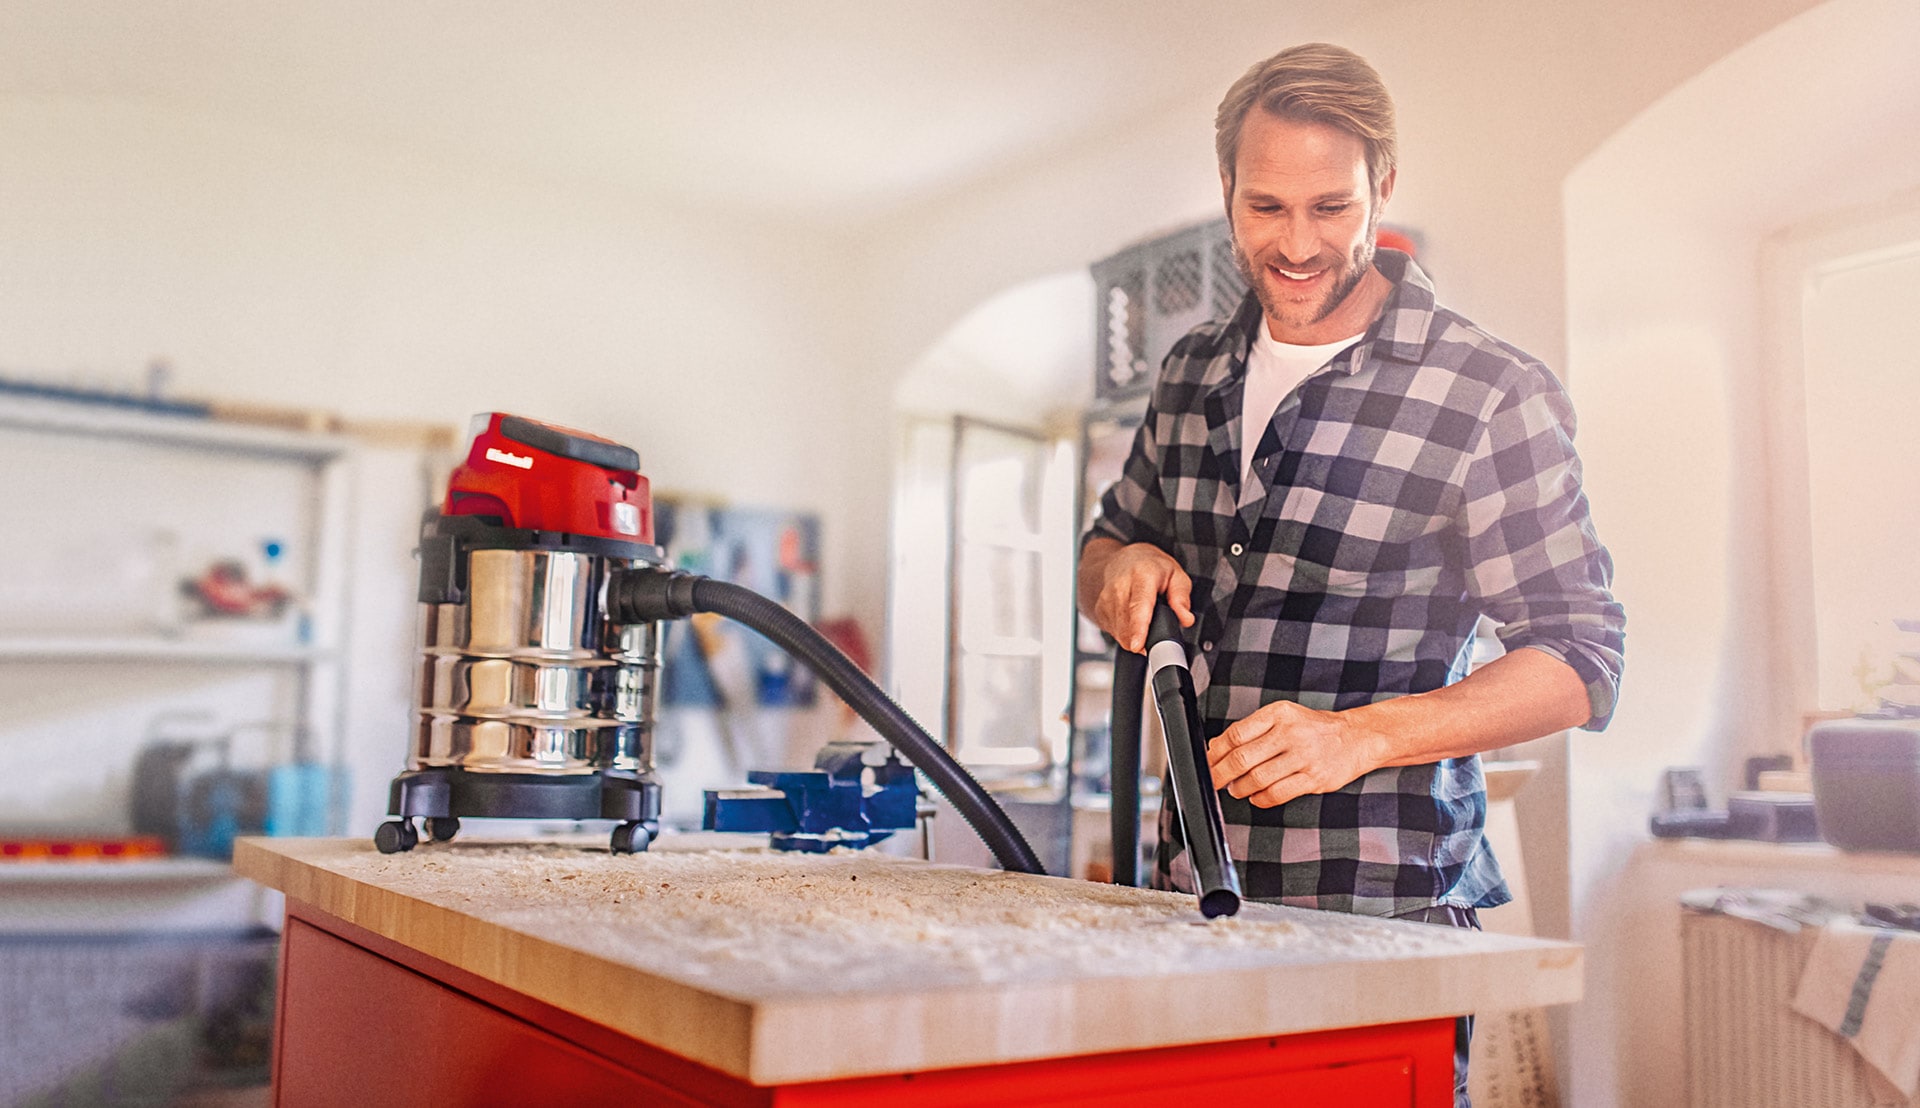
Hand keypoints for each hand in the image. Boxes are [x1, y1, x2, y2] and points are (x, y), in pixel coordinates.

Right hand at [1087, 542, 1193, 652]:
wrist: (1122, 560)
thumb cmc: (1150, 567)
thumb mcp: (1175, 574)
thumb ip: (1181, 597)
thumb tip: (1185, 619)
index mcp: (1142, 574)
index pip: (1139, 605)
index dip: (1138, 628)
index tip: (1138, 646)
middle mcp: (1120, 586)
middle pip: (1127, 625)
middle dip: (1144, 639)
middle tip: (1158, 638)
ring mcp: (1106, 599)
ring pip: (1121, 634)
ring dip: (1136, 636)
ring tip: (1146, 620)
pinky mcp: (1099, 611)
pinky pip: (1115, 633)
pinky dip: (1127, 633)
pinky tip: (1132, 620)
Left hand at [1207, 700, 1383, 807]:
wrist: (1357, 737)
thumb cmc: (1315, 729)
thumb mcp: (1284, 717)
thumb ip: (1252, 730)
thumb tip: (1216, 747)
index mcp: (1279, 713)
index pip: (1237, 734)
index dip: (1216, 752)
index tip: (1208, 761)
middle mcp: (1291, 733)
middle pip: (1242, 758)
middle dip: (1221, 774)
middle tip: (1214, 781)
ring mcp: (1303, 756)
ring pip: (1257, 778)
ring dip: (1240, 788)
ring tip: (1236, 789)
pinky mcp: (1314, 778)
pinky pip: (1277, 793)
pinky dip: (1260, 799)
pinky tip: (1256, 796)